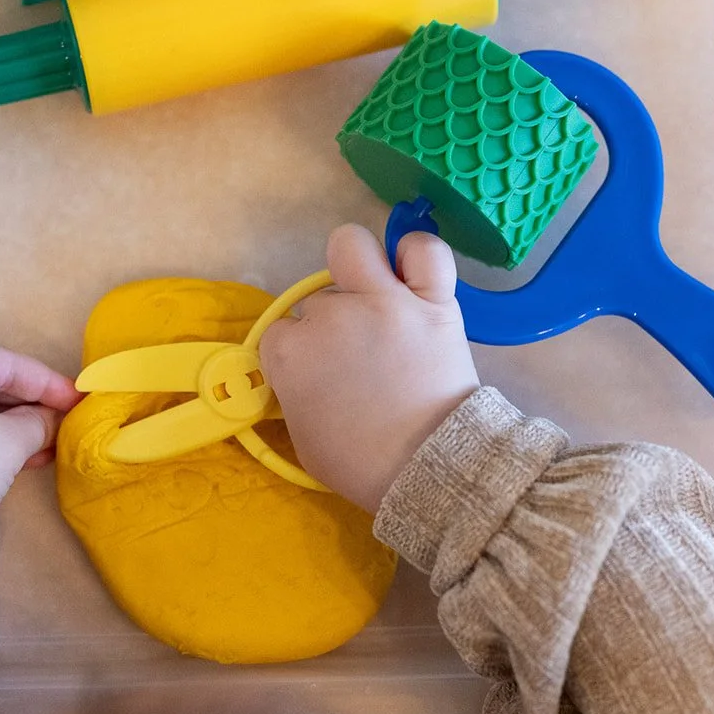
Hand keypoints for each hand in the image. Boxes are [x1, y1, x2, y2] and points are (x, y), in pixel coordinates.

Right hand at [260, 225, 479, 511]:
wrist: (427, 467)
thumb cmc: (360, 464)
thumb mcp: (302, 439)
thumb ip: (294, 394)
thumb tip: (304, 376)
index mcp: (291, 353)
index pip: (282, 333)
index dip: (299, 353)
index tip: (319, 375)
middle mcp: (330, 315)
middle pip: (319, 301)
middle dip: (333, 325)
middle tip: (357, 356)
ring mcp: (382, 301)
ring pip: (352, 246)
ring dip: (356, 266)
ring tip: (373, 294)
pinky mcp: (431, 299)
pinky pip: (424, 250)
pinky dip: (416, 253)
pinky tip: (411, 271)